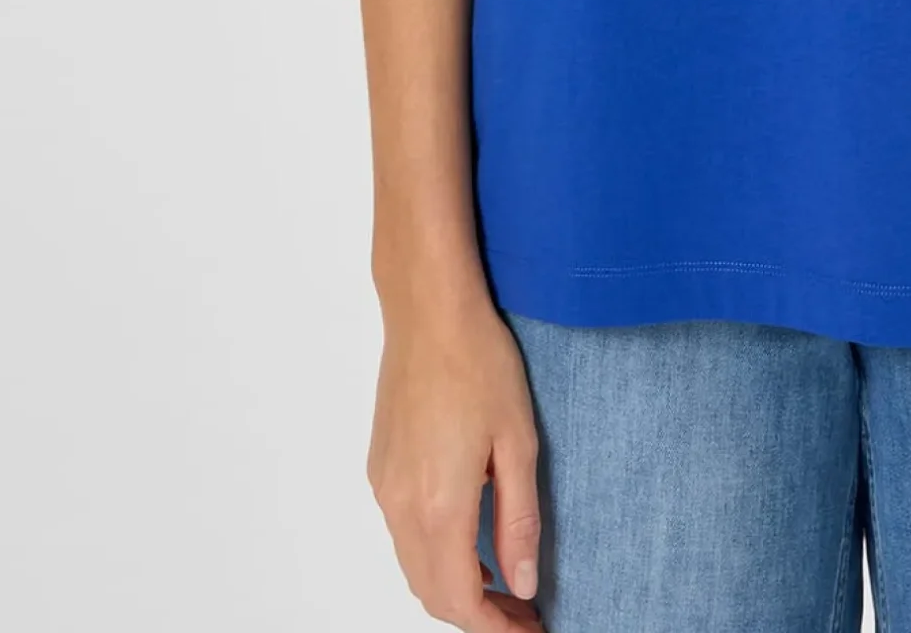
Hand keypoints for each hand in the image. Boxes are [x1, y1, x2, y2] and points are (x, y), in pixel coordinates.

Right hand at [367, 282, 545, 627]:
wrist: (429, 310)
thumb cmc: (478, 362)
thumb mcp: (518, 442)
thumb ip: (518, 520)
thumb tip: (525, 582)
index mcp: (439, 505)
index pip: (460, 601)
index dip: (496, 628)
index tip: (530, 628)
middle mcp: (402, 506)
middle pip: (432, 594)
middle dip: (477, 616)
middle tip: (522, 614)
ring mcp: (385, 487)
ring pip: (413, 567)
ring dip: (452, 589)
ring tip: (502, 585)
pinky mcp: (380, 468)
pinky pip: (402, 535)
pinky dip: (433, 557)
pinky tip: (468, 541)